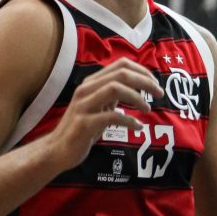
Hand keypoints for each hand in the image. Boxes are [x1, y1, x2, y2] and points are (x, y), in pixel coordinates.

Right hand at [47, 58, 162, 170]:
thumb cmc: (81, 129)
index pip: (120, 65)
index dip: (142, 71)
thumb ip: (113, 96)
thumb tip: (136, 88)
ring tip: (147, 109)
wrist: (58, 150)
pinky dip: (129, 120)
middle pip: (121, 74)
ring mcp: (84, 106)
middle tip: (159, 94)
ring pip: (115, 88)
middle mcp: (86, 90)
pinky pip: (111, 116)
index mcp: (91, 83)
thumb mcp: (98, 107)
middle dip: (145, 81)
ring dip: (137, 98)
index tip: (155, 83)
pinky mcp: (84, 123)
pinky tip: (137, 127)